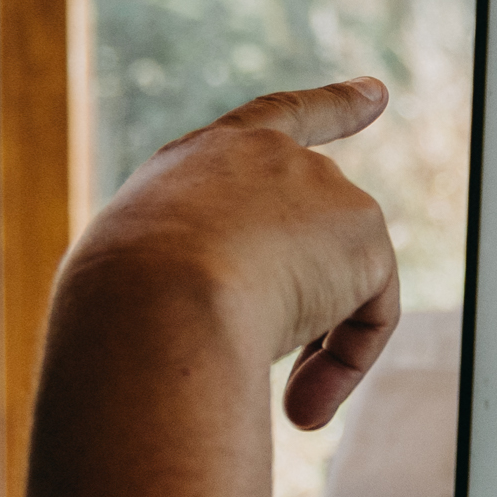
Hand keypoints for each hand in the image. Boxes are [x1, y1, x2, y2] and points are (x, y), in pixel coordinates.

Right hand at [70, 79, 401, 429]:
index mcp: (200, 161)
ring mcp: (320, 187)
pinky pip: (372, 317)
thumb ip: (189, 288)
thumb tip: (237, 334)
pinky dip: (348, 366)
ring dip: (316, 357)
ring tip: (287, 404)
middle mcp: (269, 158)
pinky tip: (303, 402)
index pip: (276, 121)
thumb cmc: (119, 308)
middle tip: (290, 399)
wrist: (151, 299)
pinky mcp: (361, 230)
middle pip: (313, 241)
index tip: (377, 92)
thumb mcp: (136, 287)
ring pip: (341, 288)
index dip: (331, 109)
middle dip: (306, 319)